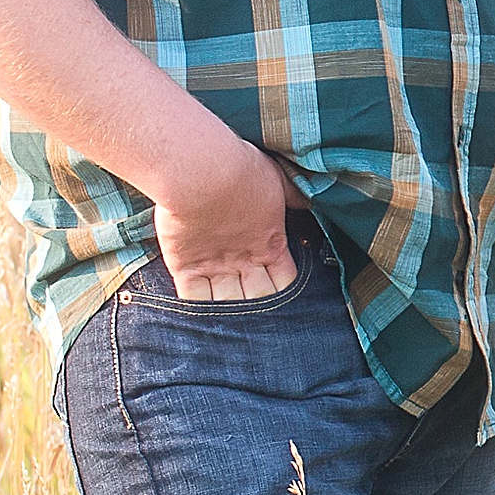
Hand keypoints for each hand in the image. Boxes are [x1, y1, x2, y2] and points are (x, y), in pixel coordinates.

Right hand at [153, 133, 303, 301]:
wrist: (204, 173)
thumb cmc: (244, 172)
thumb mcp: (278, 180)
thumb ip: (292, 195)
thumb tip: (308, 199)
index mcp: (270, 244)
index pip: (284, 281)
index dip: (285, 289)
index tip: (282, 289)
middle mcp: (244, 262)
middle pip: (258, 299)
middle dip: (260, 306)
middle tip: (259, 314)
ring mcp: (214, 267)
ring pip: (226, 304)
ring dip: (230, 313)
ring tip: (231, 322)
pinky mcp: (185, 267)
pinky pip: (192, 300)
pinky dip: (196, 310)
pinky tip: (200, 315)